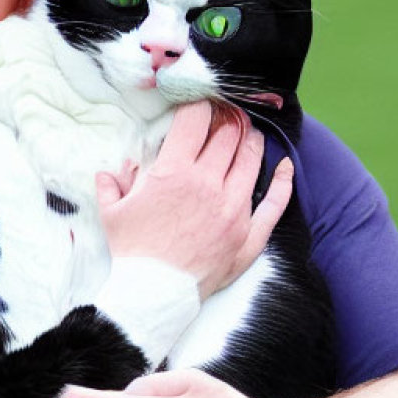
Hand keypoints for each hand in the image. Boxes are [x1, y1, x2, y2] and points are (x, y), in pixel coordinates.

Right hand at [96, 101, 292, 299]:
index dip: (198, 103)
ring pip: (252, 159)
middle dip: (226, 117)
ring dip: (251, 140)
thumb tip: (112, 171)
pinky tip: (285, 167)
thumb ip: (113, 184)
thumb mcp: (113, 211)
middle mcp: (208, 185)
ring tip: (247, 133)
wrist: (153, 295)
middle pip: (228, 134)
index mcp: (174, 173)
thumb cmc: (133, 252)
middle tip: (223, 114)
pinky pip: (275, 203)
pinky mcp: (248, 234)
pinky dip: (283, 181)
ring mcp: (233, 209)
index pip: (195, 120)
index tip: (197, 102)